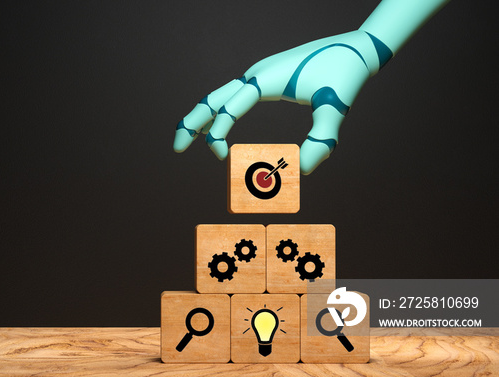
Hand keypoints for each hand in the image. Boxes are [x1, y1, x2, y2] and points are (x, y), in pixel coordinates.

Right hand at [173, 30, 386, 174]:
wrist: (356, 47)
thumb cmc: (345, 75)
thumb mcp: (336, 107)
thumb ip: (322, 139)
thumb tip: (304, 172)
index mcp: (266, 79)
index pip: (230, 106)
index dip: (219, 131)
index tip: (222, 157)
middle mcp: (256, 74)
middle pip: (213, 98)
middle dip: (193, 123)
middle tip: (177, 150)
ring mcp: (258, 75)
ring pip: (219, 96)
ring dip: (201, 118)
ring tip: (186, 141)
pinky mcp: (264, 79)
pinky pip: (232, 96)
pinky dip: (218, 112)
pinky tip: (217, 126)